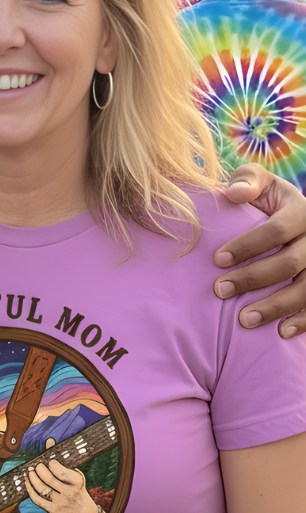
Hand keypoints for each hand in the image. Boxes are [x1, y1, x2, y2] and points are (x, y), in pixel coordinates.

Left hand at [24, 439, 99, 512]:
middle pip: (49, 480)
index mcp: (77, 482)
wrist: (83, 512)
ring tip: (30, 470)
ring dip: (32, 478)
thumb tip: (49, 441)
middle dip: (40, 470)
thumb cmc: (77, 488)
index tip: (49, 460)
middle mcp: (69, 493)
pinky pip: (37, 499)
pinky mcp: (52, 510)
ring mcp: (60, 503)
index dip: (52, 464)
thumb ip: (62, 458)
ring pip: (41, 489)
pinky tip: (27, 480)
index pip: (61, 472)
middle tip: (37, 465)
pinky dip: (29, 488)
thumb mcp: (75, 473)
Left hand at [214, 164, 305, 336]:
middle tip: (220, 290)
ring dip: (276, 306)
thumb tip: (234, 193)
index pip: (276, 230)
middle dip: (253, 278)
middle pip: (289, 263)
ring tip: (244, 319)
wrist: (292, 215)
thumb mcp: (259, 182)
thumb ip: (247, 180)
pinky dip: (303, 320)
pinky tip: (281, 332)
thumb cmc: (266, 199)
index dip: (247, 245)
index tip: (217, 260)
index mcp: (301, 211)